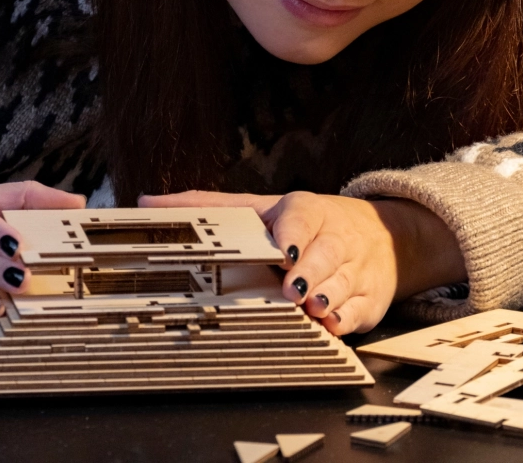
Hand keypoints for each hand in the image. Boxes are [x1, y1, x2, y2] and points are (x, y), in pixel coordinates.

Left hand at [139, 191, 464, 334]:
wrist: (373, 235)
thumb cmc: (305, 223)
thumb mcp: (260, 208)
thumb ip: (207, 207)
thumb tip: (148, 201)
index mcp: (306, 210)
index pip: (302, 216)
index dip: (293, 234)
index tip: (282, 252)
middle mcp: (334, 236)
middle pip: (326, 252)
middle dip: (309, 272)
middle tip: (291, 290)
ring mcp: (354, 266)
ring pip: (344, 281)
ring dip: (328, 296)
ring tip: (312, 308)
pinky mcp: (369, 295)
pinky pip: (360, 309)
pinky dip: (346, 317)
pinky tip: (331, 322)